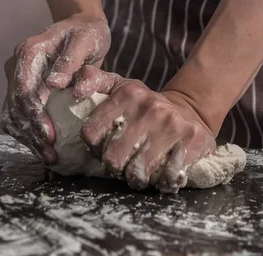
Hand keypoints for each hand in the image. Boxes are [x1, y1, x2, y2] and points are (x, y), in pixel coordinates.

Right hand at [0, 14, 110, 162]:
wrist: (82, 27)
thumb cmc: (87, 32)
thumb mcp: (85, 40)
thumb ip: (70, 61)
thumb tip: (53, 85)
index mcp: (29, 51)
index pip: (24, 89)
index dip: (35, 116)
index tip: (51, 136)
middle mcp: (17, 64)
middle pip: (15, 106)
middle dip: (31, 133)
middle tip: (50, 155)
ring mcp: (18, 76)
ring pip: (12, 114)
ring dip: (27, 137)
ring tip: (48, 156)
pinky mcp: (24, 88)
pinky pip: (18, 114)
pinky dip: (28, 132)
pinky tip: (44, 146)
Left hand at [72, 66, 215, 192]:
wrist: (190, 109)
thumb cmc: (144, 105)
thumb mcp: (119, 86)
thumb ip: (92, 79)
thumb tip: (71, 87)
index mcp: (127, 93)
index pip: (91, 134)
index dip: (94, 148)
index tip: (103, 147)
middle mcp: (150, 106)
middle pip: (113, 159)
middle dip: (115, 167)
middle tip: (124, 161)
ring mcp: (172, 124)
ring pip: (138, 173)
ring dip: (138, 177)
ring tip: (141, 168)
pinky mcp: (192, 141)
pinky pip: (167, 178)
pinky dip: (162, 182)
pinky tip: (162, 172)